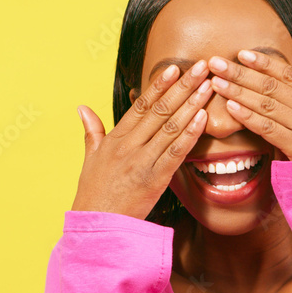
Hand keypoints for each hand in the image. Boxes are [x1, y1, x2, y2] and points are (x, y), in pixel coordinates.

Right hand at [72, 60, 213, 219]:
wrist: (96, 225)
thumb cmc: (94, 192)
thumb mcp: (89, 158)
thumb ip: (91, 131)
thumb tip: (83, 107)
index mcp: (115, 138)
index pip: (140, 105)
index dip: (158, 85)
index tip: (174, 68)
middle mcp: (129, 146)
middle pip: (160, 110)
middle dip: (183, 86)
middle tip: (201, 67)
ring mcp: (142, 161)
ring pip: (171, 127)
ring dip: (192, 105)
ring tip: (209, 86)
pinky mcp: (155, 179)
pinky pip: (176, 153)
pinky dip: (190, 134)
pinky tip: (203, 118)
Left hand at [207, 49, 291, 161]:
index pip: (289, 74)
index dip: (264, 63)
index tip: (242, 54)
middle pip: (271, 87)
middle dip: (240, 73)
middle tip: (216, 63)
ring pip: (266, 105)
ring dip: (238, 92)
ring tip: (216, 82)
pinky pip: (269, 129)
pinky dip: (249, 117)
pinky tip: (231, 107)